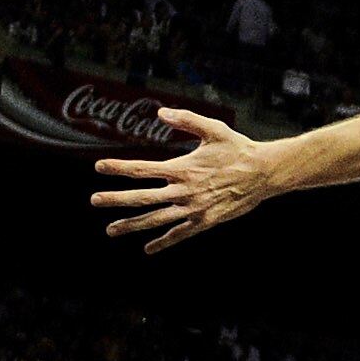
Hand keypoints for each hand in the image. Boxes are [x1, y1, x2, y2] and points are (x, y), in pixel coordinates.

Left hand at [91, 110, 283, 253]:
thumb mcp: (213, 129)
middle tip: (94, 201)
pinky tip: (148, 248)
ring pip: (156, 220)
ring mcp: (194, 209)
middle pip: (142, 197)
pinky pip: (180, 234)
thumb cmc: (238, 149)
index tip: (99, 167)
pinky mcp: (205, 222)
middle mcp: (184, 191)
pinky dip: (163, 242)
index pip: (142, 169)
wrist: (264, 173)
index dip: (119, 168)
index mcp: (183, 168)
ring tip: (111, 230)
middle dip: (116, 199)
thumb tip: (161, 112)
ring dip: (132, 225)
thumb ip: (186, 120)